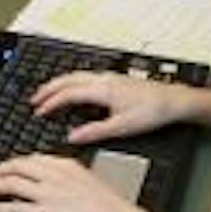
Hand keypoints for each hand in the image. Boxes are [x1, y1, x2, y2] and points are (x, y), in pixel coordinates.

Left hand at [0, 153, 147, 211]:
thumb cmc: (112, 208)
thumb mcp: (89, 181)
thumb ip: (70, 177)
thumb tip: (56, 180)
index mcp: (66, 166)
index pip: (32, 158)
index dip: (17, 163)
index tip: (12, 169)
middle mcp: (53, 176)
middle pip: (16, 166)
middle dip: (1, 172)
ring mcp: (47, 195)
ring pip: (9, 184)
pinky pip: (14, 208)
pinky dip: (0, 208)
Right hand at [30, 71, 203, 145]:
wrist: (175, 100)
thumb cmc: (153, 112)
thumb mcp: (122, 128)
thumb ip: (94, 132)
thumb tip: (73, 137)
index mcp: (102, 90)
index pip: (68, 94)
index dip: (51, 103)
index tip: (39, 111)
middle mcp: (104, 80)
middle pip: (68, 79)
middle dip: (49, 88)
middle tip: (35, 99)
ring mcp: (110, 77)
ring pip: (77, 75)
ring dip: (60, 83)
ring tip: (49, 92)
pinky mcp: (117, 78)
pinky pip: (86, 75)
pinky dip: (72, 81)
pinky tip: (75, 89)